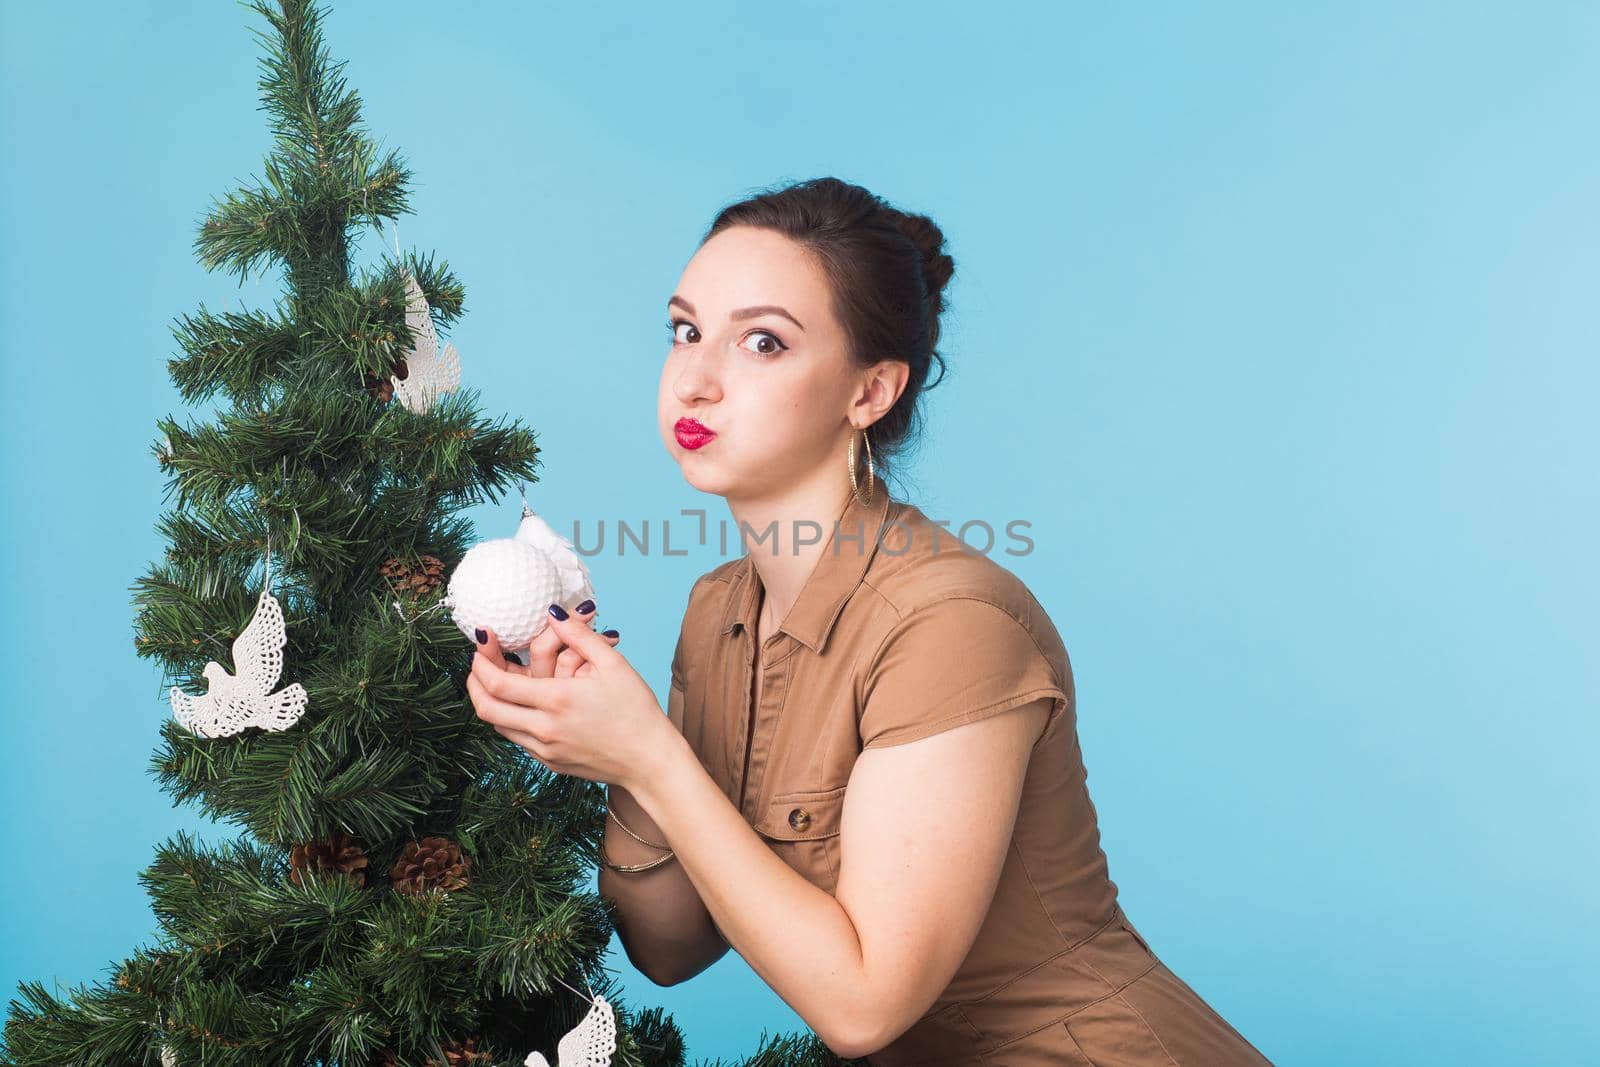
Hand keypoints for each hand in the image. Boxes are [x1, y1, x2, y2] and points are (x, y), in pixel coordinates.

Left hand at [465, 604, 670, 790]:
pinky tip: (520, 705)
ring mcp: (545, 749)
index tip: (481, 644)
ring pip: (498, 726)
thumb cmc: (636, 710)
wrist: (649, 760)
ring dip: (489, 702)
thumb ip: (580, 635)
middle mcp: (544, 728)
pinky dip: (510, 720)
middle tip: (476, 665)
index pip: (498, 683)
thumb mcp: (613, 665)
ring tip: (492, 683)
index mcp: (558, 700)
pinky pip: (518, 739)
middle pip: (486, 708)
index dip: (481, 663)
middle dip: (473, 683)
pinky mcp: (550, 762)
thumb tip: (553, 613)